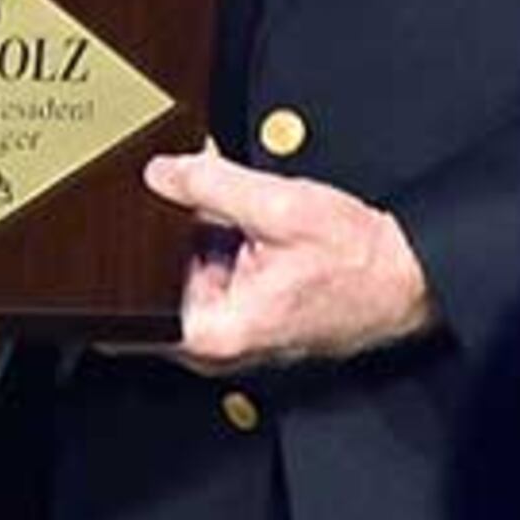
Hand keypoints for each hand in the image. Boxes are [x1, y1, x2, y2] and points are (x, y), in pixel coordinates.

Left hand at [143, 148, 436, 372]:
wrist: (407, 277)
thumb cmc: (358, 261)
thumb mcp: (279, 206)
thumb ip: (210, 185)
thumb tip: (160, 173)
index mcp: (215, 331)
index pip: (131, 316)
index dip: (118, 272)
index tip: (112, 240)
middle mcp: (219, 345)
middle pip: (158, 289)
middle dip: (166, 244)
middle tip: (189, 209)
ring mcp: (234, 336)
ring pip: (187, 280)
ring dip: (196, 244)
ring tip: (232, 221)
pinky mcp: (248, 320)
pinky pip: (212, 280)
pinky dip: (219, 251)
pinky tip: (242, 229)